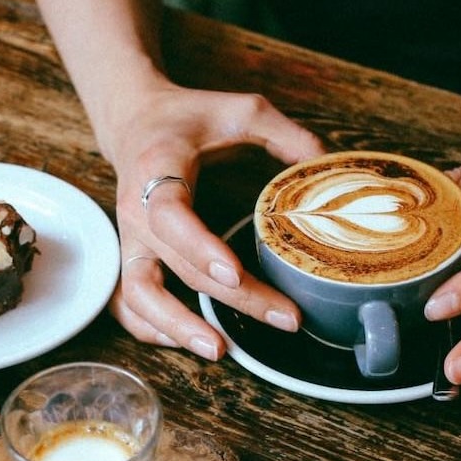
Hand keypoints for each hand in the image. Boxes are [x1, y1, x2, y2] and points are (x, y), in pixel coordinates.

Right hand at [99, 82, 323, 359]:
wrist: (135, 120)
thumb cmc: (190, 118)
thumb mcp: (243, 110)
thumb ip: (287, 136)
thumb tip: (331, 172)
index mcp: (157, 169)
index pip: (170, 215)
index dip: (199, 247)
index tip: (234, 272)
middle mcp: (134, 211)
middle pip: (176, 267)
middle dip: (230, 299)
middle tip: (282, 317)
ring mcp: (128, 239)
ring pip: (139, 295)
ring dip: (177, 327)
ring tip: (221, 350)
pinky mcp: (130, 256)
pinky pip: (128, 303)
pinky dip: (151, 329)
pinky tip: (192, 341)